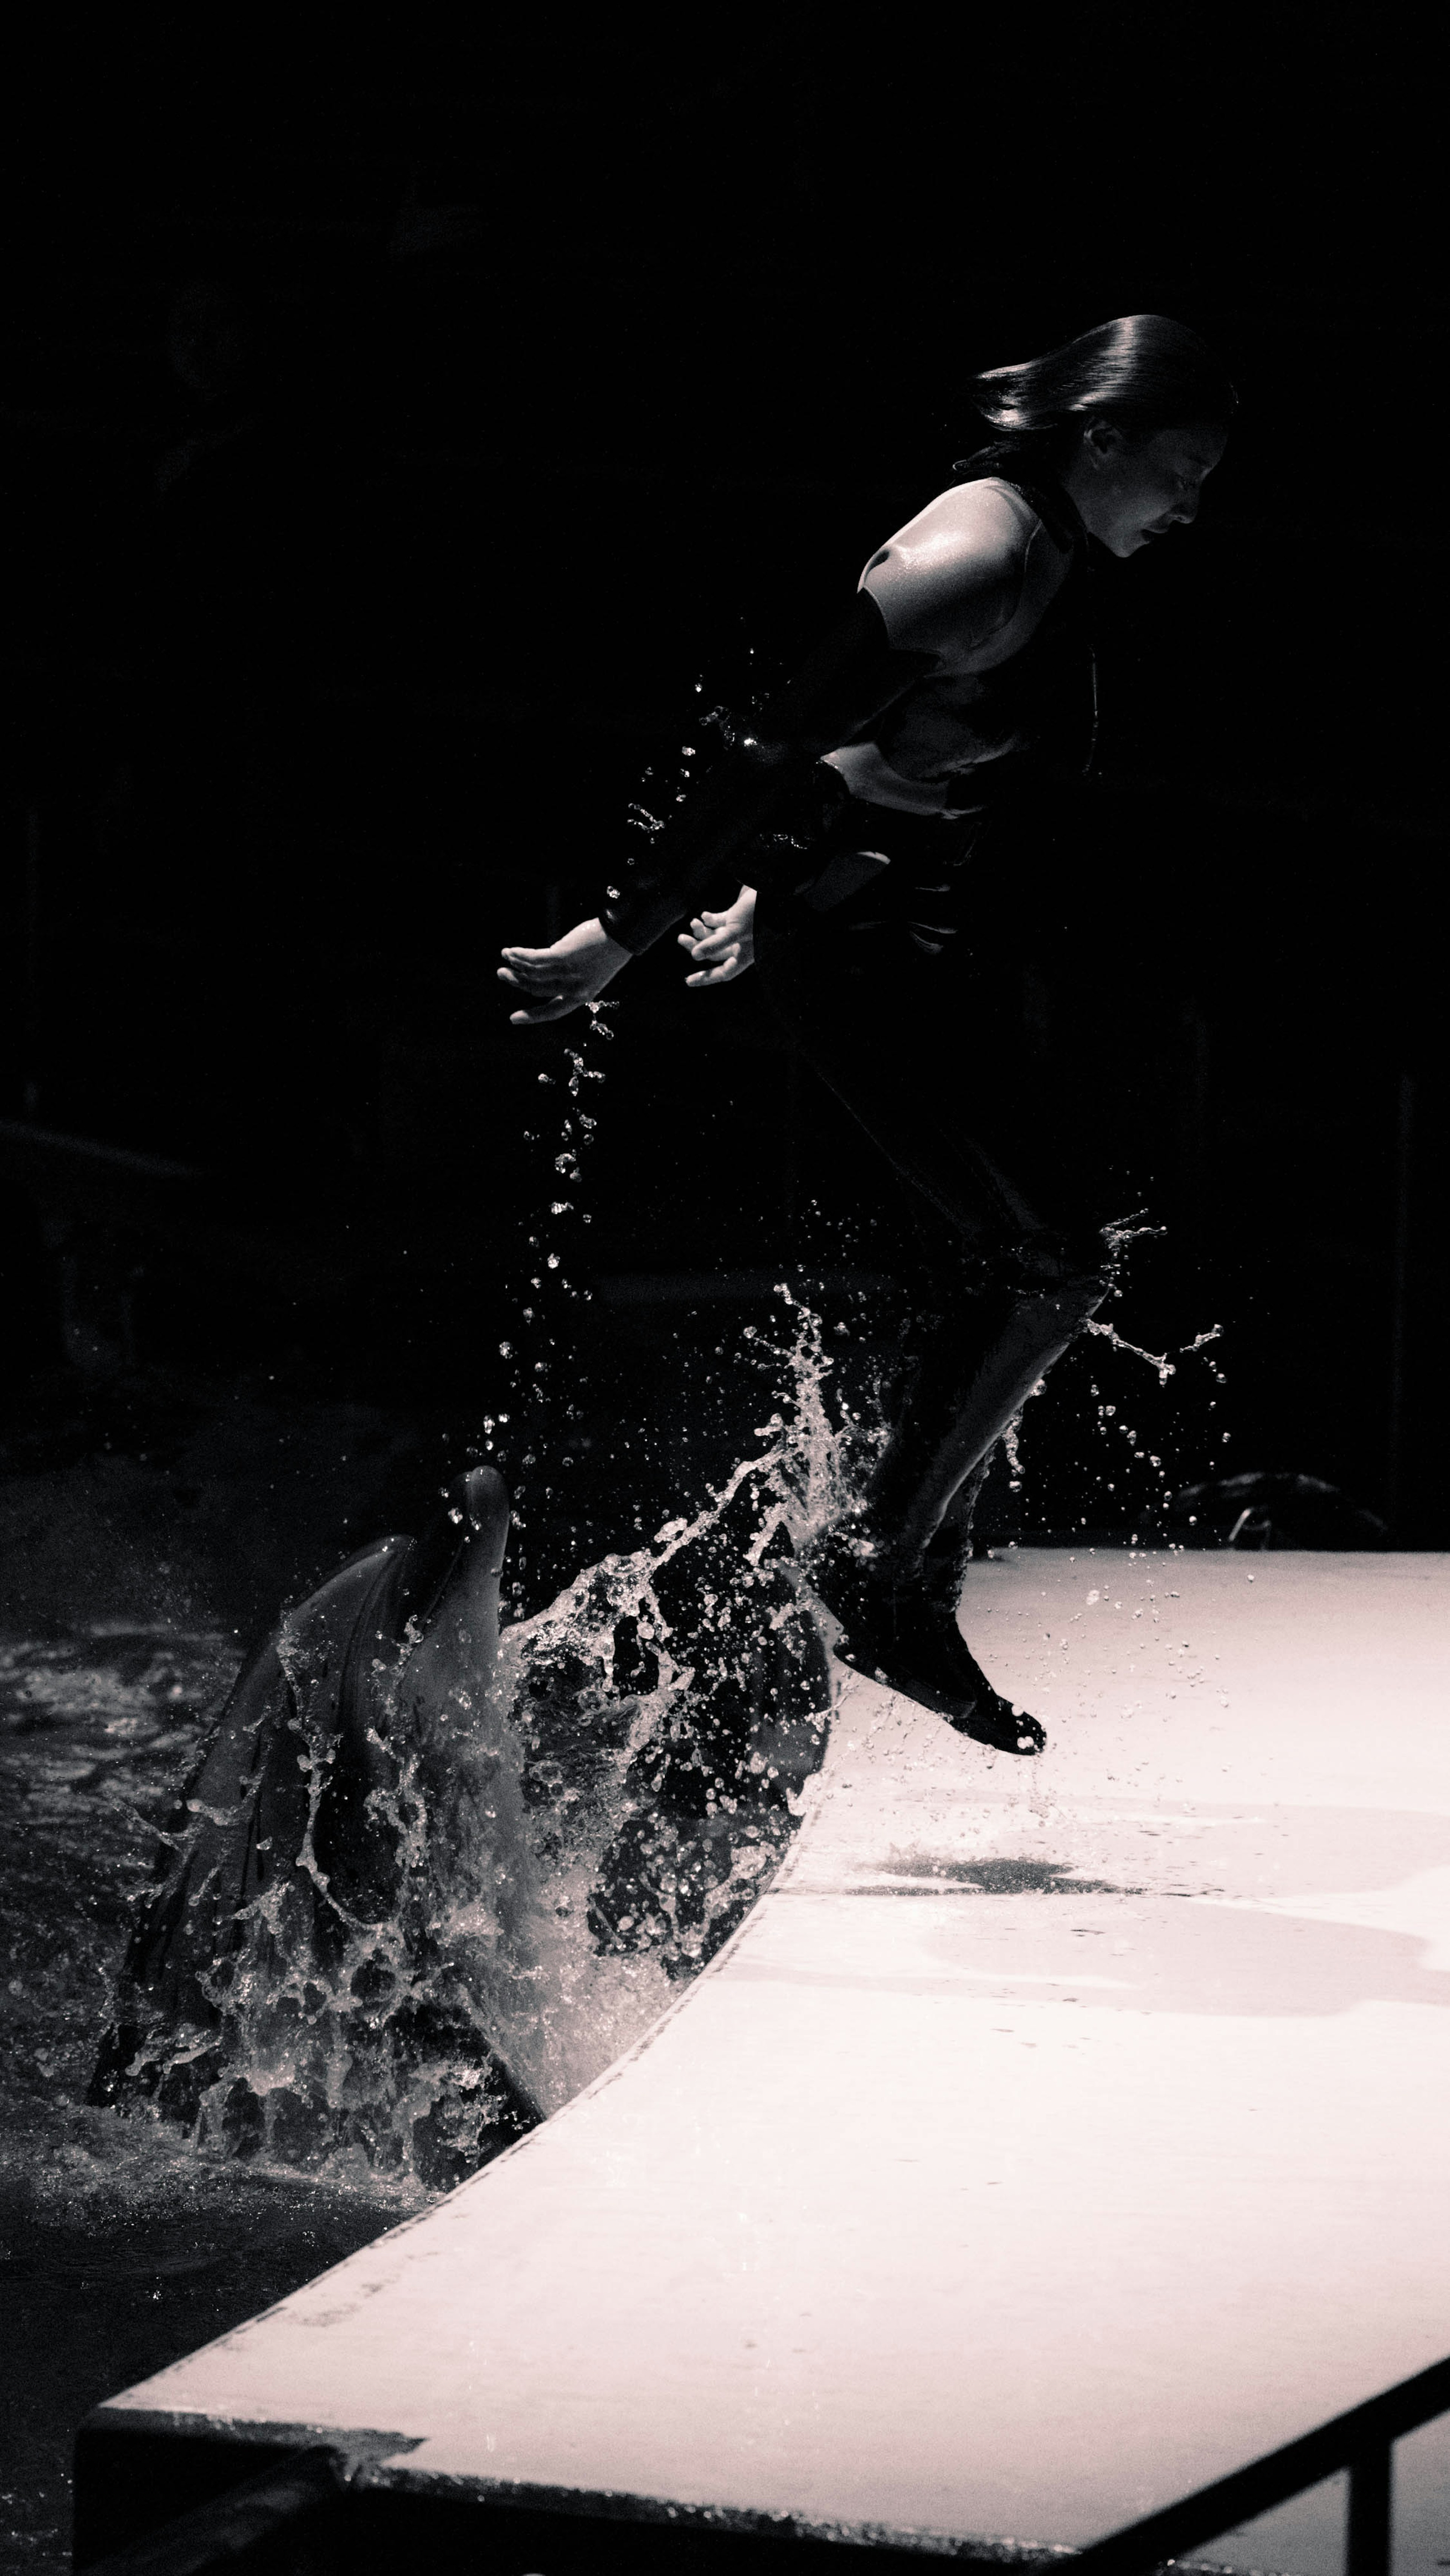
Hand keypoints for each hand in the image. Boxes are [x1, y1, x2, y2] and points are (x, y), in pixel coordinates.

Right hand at [498, 917, 631, 1025]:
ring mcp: (568, 973)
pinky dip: (520, 955)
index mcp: (582, 996)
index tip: (514, 1019)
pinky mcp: (563, 956)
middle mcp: (574, 988)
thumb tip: (542, 968)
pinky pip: (534, 959)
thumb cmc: (609, 949)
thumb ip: (569, 975)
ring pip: (533, 974)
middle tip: (502, 974)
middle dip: (516, 983)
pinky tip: (511, 951)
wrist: (622, 934)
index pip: (554, 1012)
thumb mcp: (591, 970)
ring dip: (515, 966)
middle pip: (537, 990)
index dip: (532, 1017)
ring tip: (505, 956)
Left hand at [678, 886, 756, 987]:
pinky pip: (718, 922)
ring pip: (714, 937)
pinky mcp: (736, 916)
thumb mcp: (735, 931)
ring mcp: (738, 930)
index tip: (688, 981)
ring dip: (700, 932)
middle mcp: (741, 945)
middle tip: (681, 939)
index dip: (706, 978)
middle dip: (697, 947)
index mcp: (745, 954)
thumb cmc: (756, 912)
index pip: (724, 972)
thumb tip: (695, 956)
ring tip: (692, 923)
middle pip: (714, 953)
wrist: (768, 889)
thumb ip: (715, 944)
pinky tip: (703, 916)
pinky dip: (709, 920)